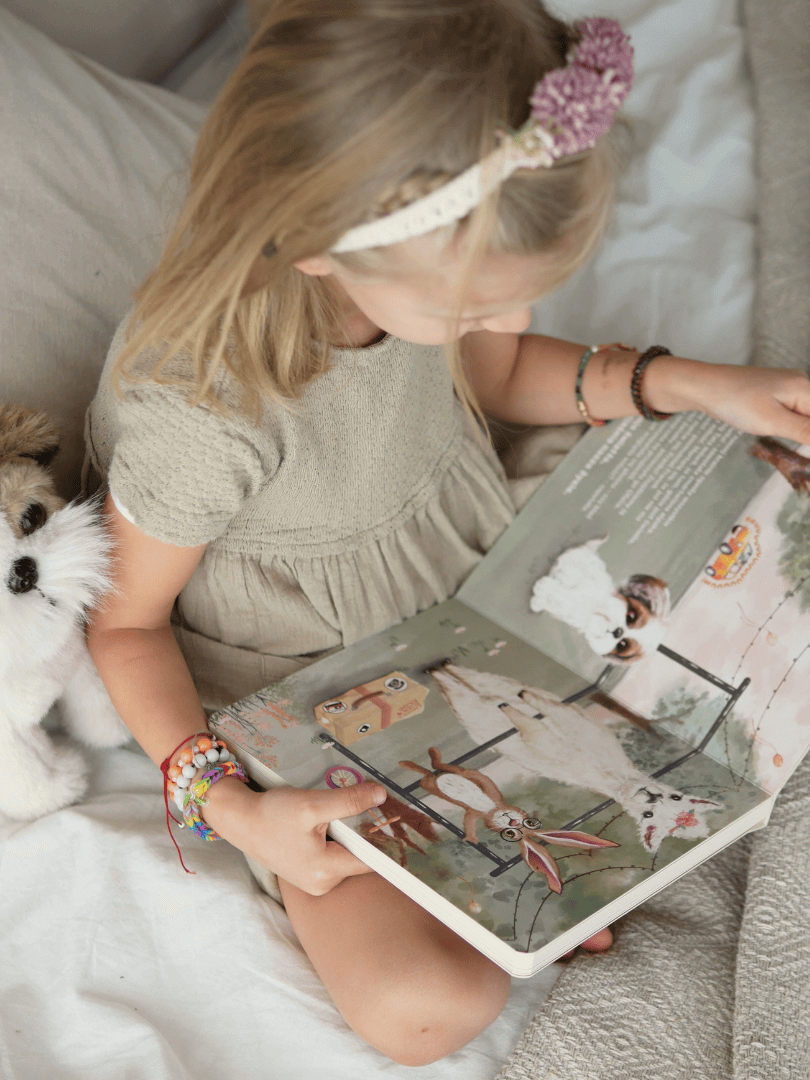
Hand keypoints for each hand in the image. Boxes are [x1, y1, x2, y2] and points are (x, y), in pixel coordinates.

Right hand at [203, 775, 387, 894]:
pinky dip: (338, 838)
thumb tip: (382, 796)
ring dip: (352, 834)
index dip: (387, 841)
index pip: (370, 860)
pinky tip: (335, 820)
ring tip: (355, 810)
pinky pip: (334, 855)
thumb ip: (348, 801)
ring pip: (347, 855)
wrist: (239, 819)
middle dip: (368, 833)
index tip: (403, 822)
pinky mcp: (307, 872)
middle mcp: (322, 883)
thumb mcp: (312, 804)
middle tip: (379, 806)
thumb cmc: (271, 814)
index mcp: (324, 872)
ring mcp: (314, 880)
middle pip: (359, 857)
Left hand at [647, 359, 809, 442]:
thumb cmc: (735, 402)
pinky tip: (769, 429)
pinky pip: (789, 413)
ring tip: (768, 434)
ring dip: (795, 433)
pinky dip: (785, 426)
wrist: (703, 387)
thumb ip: (805, 431)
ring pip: (802, 416)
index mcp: (803, 387)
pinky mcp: (772, 394)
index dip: (808, 438)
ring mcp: (785, 388)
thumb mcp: (773, 421)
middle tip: (782, 445)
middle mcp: (799, 384)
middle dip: (803, 436)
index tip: (795, 446)